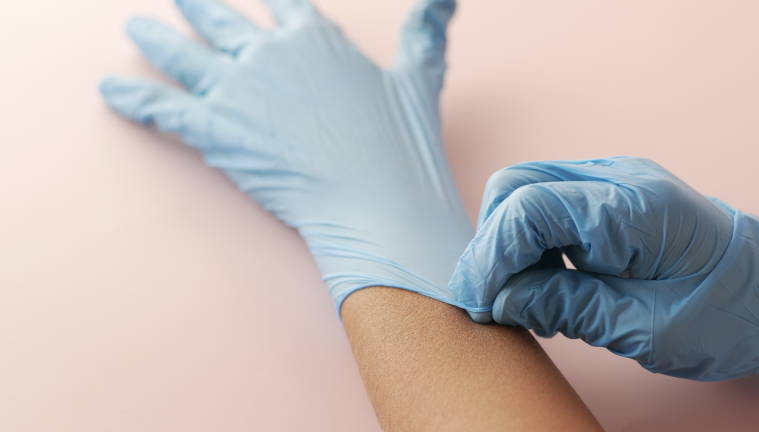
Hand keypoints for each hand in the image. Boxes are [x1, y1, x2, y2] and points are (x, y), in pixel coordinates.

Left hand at [100, 0, 477, 312]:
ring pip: (184, 56)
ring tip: (134, 28)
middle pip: (220, 20)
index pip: (280, 2)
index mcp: (315, 39)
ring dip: (155, 42)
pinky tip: (108, 89)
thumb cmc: (402, 146)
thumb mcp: (420, 78)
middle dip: (194, 7)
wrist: (379, 203)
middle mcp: (270, 55)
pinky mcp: (218, 132)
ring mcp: (239, 91)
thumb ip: (426, 32)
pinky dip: (133, 99)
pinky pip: (165, 109)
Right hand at [448, 156, 758, 380]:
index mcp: (634, 207)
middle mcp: (616, 178)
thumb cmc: (726, 314)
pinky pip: (543, 204)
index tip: (479, 302)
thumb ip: (568, 308)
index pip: (530, 208)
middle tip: (489, 300)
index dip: (491, 255)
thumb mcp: (648, 328)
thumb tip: (501, 300)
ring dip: (506, 243)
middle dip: (491, 244)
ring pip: (522, 192)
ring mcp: (609, 181)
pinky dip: (526, 242)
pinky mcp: (603, 195)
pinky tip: (540, 279)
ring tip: (517, 295)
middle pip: (515, 187)